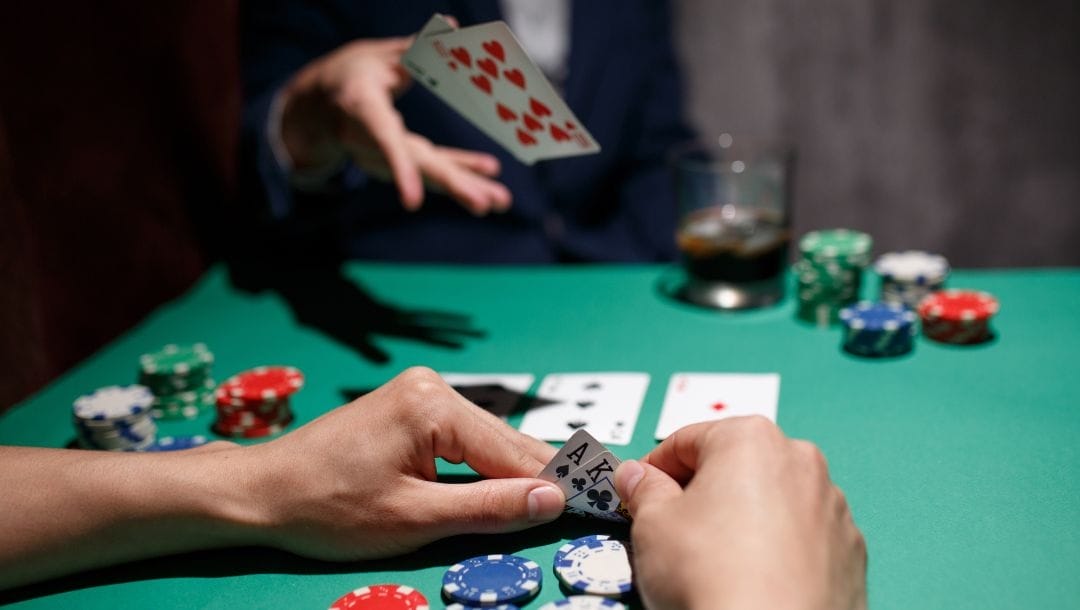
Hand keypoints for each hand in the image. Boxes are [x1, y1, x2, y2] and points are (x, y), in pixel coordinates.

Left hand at [243, 367, 563, 558]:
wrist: (263, 492)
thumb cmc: (328, 509)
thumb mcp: (413, 518)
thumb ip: (487, 508)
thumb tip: (552, 499)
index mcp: (432, 405)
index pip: (511, 453)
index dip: (555, 483)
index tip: (599, 503)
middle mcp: (431, 387)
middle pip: (504, 440)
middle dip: (542, 475)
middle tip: (594, 500)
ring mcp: (420, 392)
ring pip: (487, 440)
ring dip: (517, 471)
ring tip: (563, 496)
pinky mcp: (410, 406)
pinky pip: (464, 438)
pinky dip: (487, 464)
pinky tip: (511, 483)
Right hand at [279, 37, 511, 214]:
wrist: (320, 107)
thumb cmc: (349, 74)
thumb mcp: (376, 56)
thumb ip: (414, 47)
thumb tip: (452, 27)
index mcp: (361, 110)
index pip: (383, 140)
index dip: (399, 170)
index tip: (412, 203)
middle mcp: (373, 143)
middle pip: (416, 166)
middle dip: (453, 186)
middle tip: (486, 205)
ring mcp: (387, 158)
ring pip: (428, 174)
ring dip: (466, 188)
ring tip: (500, 202)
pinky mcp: (401, 161)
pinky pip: (433, 168)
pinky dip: (462, 170)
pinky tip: (490, 177)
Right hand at [614, 417, 866, 609]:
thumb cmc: (714, 578)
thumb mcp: (652, 525)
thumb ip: (643, 489)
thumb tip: (637, 477)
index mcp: (750, 439)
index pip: (686, 441)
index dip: (654, 468)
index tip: (640, 492)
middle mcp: (800, 461)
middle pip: (734, 466)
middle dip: (702, 492)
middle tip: (673, 529)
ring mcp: (832, 507)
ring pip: (772, 500)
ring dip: (743, 519)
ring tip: (716, 562)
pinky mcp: (850, 551)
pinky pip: (802, 537)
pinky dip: (778, 549)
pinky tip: (754, 579)